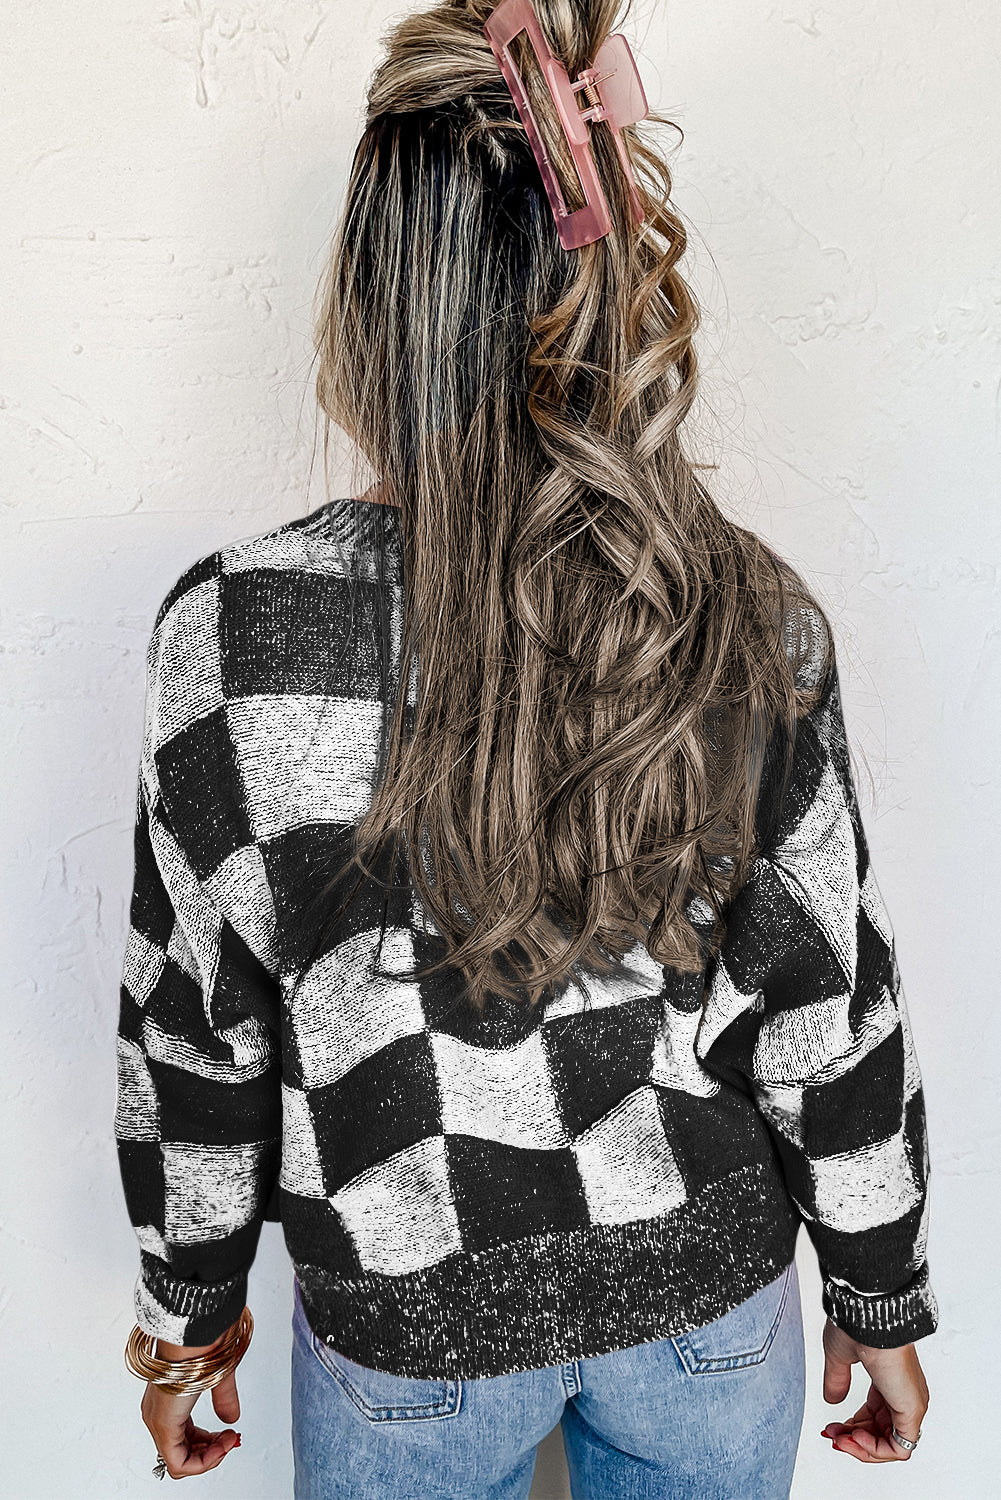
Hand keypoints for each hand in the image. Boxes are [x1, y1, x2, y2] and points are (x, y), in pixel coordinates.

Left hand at [140, 1318, 243, 1479]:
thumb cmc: (202, 1340)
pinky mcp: (162, 1424)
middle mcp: (158, 1413)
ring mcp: (158, 1420)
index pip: (184, 1438)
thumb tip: (231, 1418)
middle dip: (211, 1451)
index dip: (210, 1443)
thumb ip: (224, 1399)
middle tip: (231, 1439)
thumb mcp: (218, 1375)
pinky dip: (203, 1461)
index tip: (230, 1433)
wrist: (191, 1328)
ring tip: (229, 1439)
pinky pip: (178, 1462)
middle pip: (182, 1453)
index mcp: (168, 1401)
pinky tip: (221, 1445)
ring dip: (209, 1457)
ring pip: (179, 1460)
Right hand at [820, 1317, 928, 1462]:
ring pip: (891, 1445)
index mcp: (889, 1381)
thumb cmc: (859, 1325)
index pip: (875, 1417)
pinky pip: (899, 1448)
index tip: (831, 1427)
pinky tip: (854, 1437)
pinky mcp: (911, 1410)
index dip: (852, 1427)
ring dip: (862, 1447)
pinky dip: (875, 1450)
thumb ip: (837, 1380)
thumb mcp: (840, 1356)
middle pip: (882, 1434)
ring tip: (840, 1439)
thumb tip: (833, 1400)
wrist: (871, 1313)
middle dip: (853, 1440)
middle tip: (832, 1435)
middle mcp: (903, 1394)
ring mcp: (910, 1403)